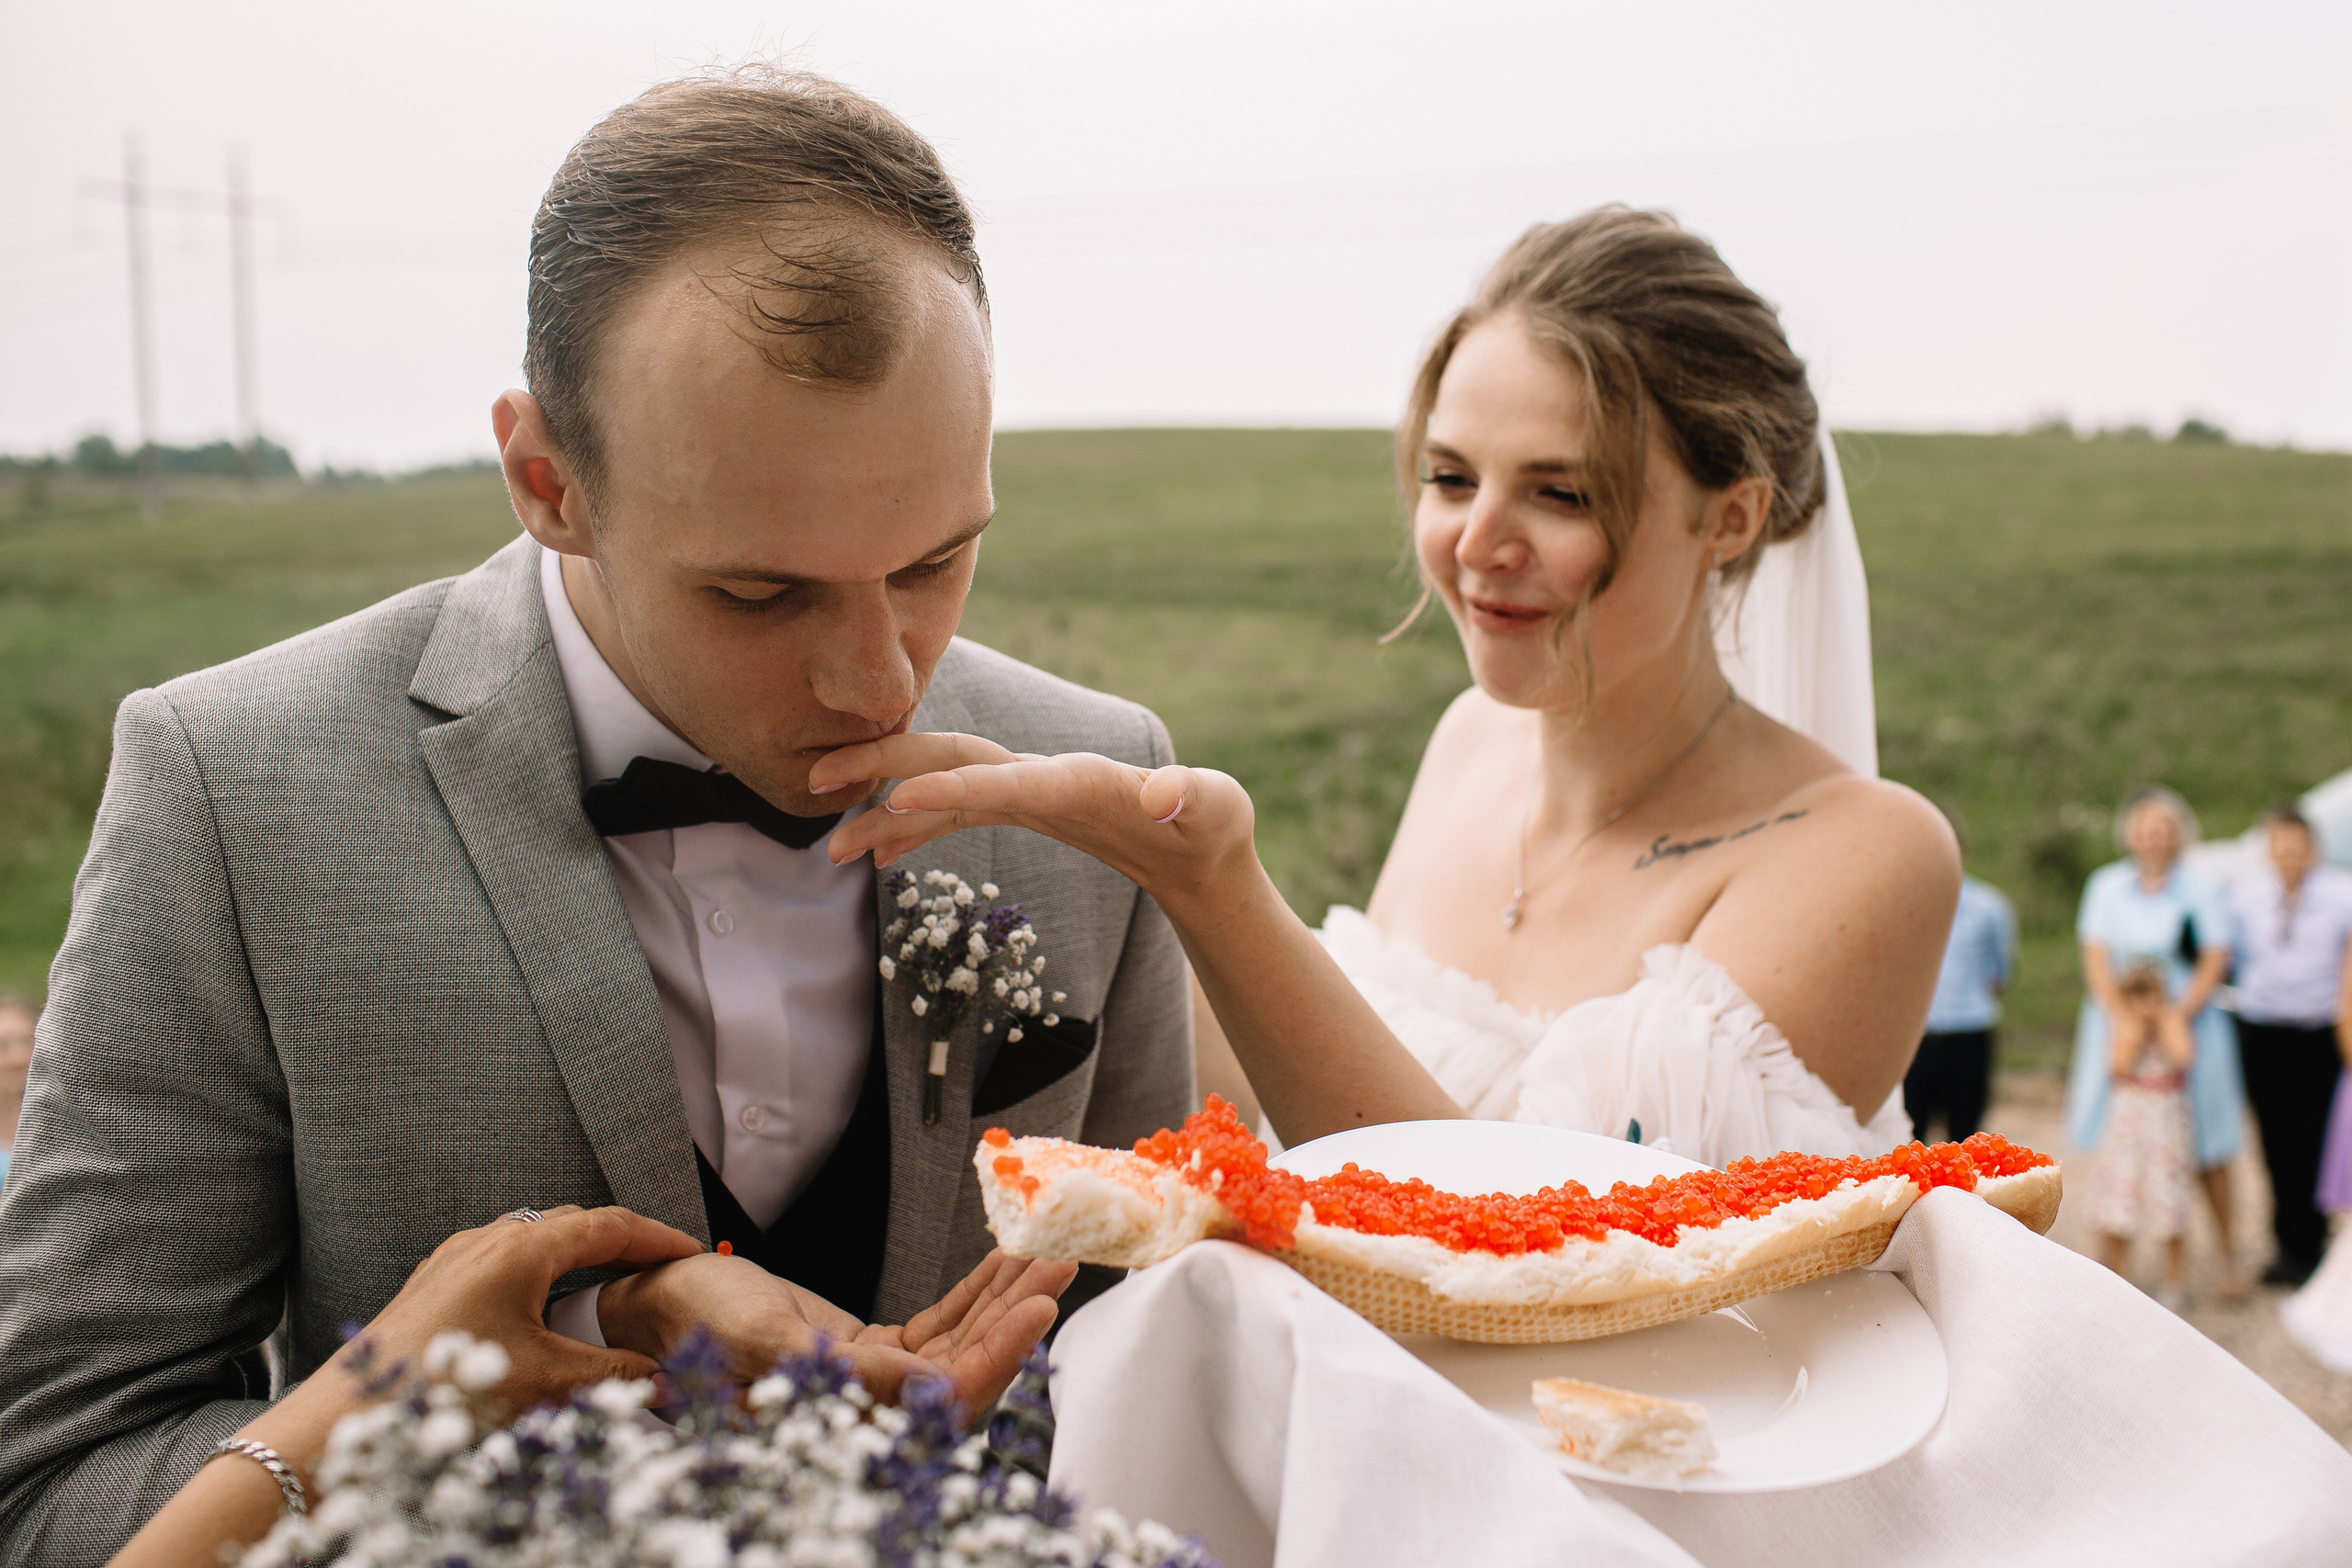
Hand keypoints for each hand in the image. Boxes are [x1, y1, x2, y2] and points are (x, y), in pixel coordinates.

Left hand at [245, 1206, 701, 1485]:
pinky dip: (543, 1270)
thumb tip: (657, 1376)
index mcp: (522, 1248)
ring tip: (610, 1284)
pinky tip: (546, 1306)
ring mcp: (457, 1256)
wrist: (349, 1414)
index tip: (691, 1250)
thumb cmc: (443, 1389)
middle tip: (660, 1267)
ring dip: (580, 1255)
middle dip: (623, 1243)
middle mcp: (489, 1238)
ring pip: (537, 1238)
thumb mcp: (544, 1382)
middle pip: (575, 1224)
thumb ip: (610, 1374)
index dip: (658, 1237)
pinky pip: (505, 1258)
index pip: (610, 1225)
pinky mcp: (437, 1280)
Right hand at [599, 1247, 1077, 1418]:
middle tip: (1060, 1263)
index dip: (999, 1355)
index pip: (944, 1395)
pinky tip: (1005, 1259)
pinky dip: (975, 1289)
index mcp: (845, 1414)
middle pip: (968, 1366)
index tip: (1041, 1310)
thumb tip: (922, 1386)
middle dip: (1018, 1315)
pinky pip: (938, 1321)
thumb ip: (846, 1366)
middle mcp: (869, 1404)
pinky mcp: (872, 1349)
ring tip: (1047, 1250)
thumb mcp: (766, 1334)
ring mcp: (875, 1376)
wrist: (658, 1300)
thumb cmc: (695, 1320)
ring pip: (961, 1340)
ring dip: (1006, 1296)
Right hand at [812, 732, 1257, 913]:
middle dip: (883, 764)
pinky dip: (910, 830)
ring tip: (830, 849)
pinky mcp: (1019, 808)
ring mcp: (1024, 789)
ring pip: (937, 789)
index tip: (897, 796)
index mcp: (1079, 777)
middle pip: (948, 758)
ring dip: (881, 811)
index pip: (1004, 777)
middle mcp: (1039, 774)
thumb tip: (1169, 795)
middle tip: (817, 782)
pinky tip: (874, 856)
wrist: (1204, 837)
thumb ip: (1193, 798)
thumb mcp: (1218, 812)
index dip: (953, 785)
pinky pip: (951, 815)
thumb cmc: (1213, 823)